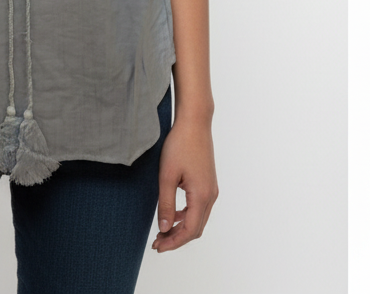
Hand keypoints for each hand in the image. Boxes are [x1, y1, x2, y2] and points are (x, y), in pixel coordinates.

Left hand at [151, 113, 218, 252]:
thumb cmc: (180, 144)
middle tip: (157, 242)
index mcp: (202, 196)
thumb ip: (165, 204)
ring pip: (198, 219)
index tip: (157, 247)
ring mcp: (212, 189)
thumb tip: (164, 228)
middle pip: (196, 229)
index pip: (189, 230)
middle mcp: (211, 195)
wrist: (195, 122)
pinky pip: (199, 207)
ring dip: (182, 228)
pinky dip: (187, 216)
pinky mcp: (208, 183)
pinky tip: (173, 214)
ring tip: (163, 231)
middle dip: (177, 238)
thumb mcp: (167, 175)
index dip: (173, 242)